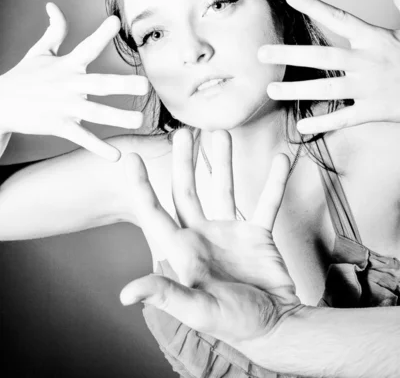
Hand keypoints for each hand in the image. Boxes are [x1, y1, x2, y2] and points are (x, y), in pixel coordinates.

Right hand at [0, 4, 147, 160]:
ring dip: (118, 118)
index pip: (86, 47)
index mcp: (66, 66)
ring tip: (138, 121)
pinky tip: (116, 155)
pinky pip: (82, 137)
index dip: (100, 34)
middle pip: (99, 84)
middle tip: (145, 84)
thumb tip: (52, 5)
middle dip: (122, 84)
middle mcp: (68, 85)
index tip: (116, 22)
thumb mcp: (38, 52)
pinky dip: (97, 147)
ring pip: (95, 113)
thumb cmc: (24, 77)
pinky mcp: (58, 125)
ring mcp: (63, 107)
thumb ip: (54, 30)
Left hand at [120, 129, 300, 350]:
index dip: (141, 187)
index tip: (131, 159)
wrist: (277, 327)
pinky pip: (266, 202)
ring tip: (222, 133)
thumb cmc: (235, 324)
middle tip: (183, 132)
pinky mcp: (257, 234)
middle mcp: (202, 236)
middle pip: (187, 190)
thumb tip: (125, 293)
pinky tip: (282, 160)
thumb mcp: (199, 310)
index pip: (155, 213)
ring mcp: (230, 232)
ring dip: (223, 160)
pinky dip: (274, 182)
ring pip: (223, 187)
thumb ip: (167, 295)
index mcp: (183, 251)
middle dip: (183, 161)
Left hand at [259, 0, 399, 133]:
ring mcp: (370, 88)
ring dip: (297, 90)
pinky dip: (324, 122)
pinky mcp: (375, 111)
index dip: (315, 6)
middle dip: (290, 55)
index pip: (340, 18)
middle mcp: (369, 62)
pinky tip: (302, 124)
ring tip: (271, 89)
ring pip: (327, 89)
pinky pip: (345, 118)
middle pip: (323, 56)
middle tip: (261, 53)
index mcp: (374, 38)